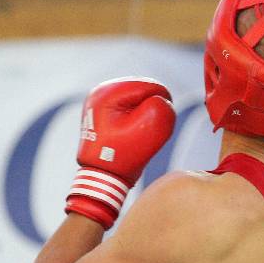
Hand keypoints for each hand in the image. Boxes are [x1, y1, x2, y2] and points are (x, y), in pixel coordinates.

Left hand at [65, 78, 175, 228]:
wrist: (101, 176)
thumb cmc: (121, 156)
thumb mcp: (146, 132)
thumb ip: (161, 110)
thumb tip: (163, 100)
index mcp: (108, 92)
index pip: (151, 86)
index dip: (163, 103)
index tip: (157, 125)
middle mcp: (101, 90)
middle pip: (144, 90)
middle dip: (152, 108)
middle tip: (146, 131)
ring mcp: (100, 99)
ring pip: (138, 98)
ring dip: (145, 113)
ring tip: (138, 133)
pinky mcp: (103, 108)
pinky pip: (130, 106)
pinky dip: (137, 117)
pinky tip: (132, 133)